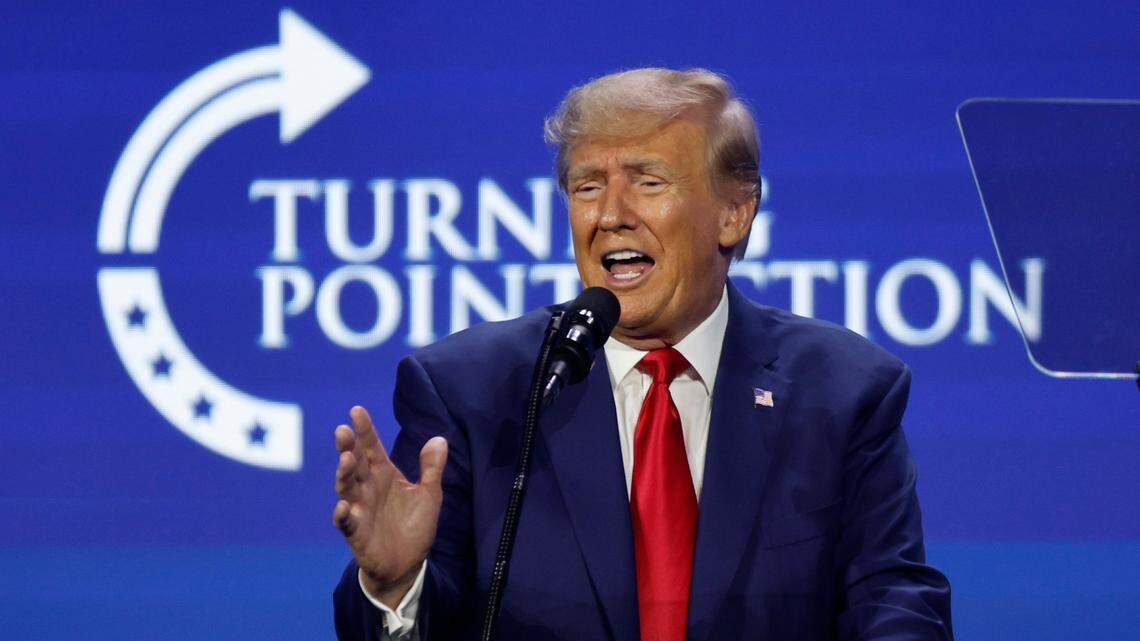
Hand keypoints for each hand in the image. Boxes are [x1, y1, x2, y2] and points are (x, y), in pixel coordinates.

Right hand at [333, 406, 447, 608]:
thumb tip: (439, 439)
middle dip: (347, 447)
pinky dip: (343, 514)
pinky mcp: (356, 532)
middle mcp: (368, 488)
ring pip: (346, 488)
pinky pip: (346, 522)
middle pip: (354, 463)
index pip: (372, 448)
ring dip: (343, 474)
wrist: (407, 564)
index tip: (356, 410)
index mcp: (384, 475)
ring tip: (346, 460)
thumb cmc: (414, 526)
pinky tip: (344, 507)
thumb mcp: (429, 495)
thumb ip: (431, 469)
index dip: (364, 430)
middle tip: (343, 431)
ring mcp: (359, 509)